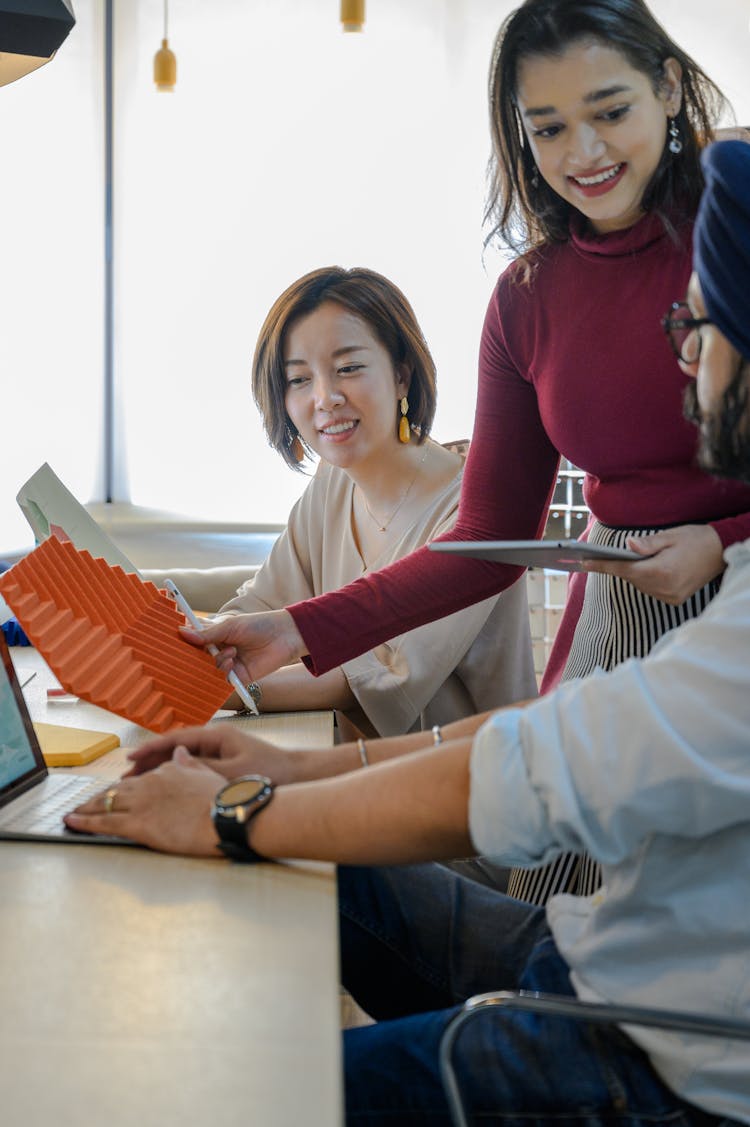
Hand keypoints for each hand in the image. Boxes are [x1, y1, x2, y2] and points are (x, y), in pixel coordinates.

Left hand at [64, 748, 224, 855]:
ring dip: (86, 809)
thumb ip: (189, 764)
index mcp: (166, 772)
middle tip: (84, 804)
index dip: (124, 787)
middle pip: (117, 790)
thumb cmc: (221, 800)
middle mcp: (149, 784)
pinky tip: (73, 822)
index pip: (138, 779)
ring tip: (73, 813)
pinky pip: (104, 822)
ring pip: (106, 803)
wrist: (224, 816)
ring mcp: (141, 803)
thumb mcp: (206, 775)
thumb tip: (178, 751)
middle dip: (99, 798)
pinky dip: (85, 822)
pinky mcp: (136, 823)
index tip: (116, 792)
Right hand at [125, 723, 297, 784]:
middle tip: (126, 775)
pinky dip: (175, 774)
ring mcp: (218, 751)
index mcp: (216, 735)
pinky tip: (162, 786)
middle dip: (149, 759)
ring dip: (160, 767)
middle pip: (174, 747)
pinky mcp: (222, 763)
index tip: (130, 756)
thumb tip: (174, 762)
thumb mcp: (233, 772)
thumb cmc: (268, 771)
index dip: (151, 747)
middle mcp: (215, 739)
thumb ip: (203, 767)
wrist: (296, 776)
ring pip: (181, 758)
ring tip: (137, 781)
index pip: (176, 738)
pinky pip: (192, 767)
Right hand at [180, 609, 305, 683]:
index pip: (193, 640)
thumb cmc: (259, 625)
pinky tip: (231, 663)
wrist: (285, 636)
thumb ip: (207, 634)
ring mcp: (228, 665)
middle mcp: (219, 651)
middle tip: (196, 653)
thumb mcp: (230, 626)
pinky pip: (223, 681)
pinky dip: (223, 673)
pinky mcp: (238, 677)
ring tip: (232, 652)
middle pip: (198, 658)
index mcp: (215, 635)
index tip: (174, 640)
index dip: (184, 641)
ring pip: (209, 669)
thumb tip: (182, 632)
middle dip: (196, 657)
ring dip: (217, 661)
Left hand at [583, 524, 724, 604]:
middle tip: (607, 555)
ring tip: (635, 560)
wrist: (722, 552)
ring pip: (640, 585)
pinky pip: (651, 590)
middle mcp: (664, 588)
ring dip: (635, 573)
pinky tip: (651, 568)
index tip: (584, 562)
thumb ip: (647, 544)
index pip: (624, 569)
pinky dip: (647, 580)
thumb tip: (627, 546)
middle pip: (631, 578)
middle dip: (621, 566)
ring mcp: (670, 596)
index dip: (602, 565)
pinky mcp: (675, 599)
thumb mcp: (670, 536)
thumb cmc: (696, 539)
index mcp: (661, 571)